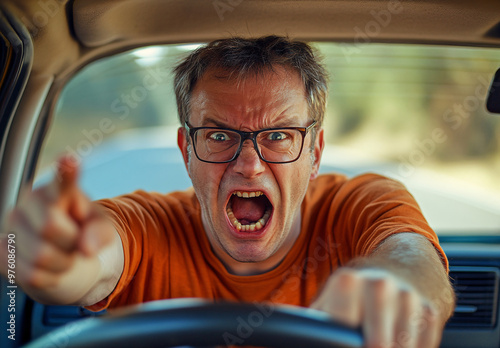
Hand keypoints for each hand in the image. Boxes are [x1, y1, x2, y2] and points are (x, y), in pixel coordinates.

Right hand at [0, 157, 113, 290]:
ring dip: (62, 263)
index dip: (65, 172)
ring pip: (40, 255)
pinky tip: (50, 266)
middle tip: (76, 241)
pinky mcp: (2, 251)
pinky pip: (31, 274)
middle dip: (71, 242)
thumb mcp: (101, 230)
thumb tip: (86, 248)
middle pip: (49, 226)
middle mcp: (28, 202)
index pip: (61, 182)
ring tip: (64, 254)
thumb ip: (100, 234)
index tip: (70, 160)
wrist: (65, 256)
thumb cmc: (83, 234)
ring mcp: (12, 226)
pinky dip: (50, 276)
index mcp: (58, 190)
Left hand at [311, 267, 440, 347]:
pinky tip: (398, 344)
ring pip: (402, 347)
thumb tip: (300, 335)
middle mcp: (380, 286)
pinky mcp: (429, 312)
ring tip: (376, 344)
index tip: (342, 345)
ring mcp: (408, 298)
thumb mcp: (328, 301)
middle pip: (378, 343)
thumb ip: (315, 321)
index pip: (343, 325)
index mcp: (348, 281)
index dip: (342, 343)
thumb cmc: (354, 296)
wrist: (398, 269)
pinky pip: (422, 347)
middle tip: (362, 346)